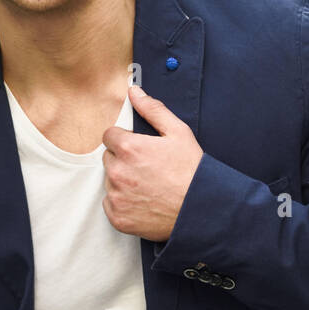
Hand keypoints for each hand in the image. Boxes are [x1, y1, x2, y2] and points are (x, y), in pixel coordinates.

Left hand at [101, 84, 203, 240]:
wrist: (199, 209)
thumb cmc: (191, 171)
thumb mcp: (178, 133)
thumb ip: (153, 110)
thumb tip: (134, 92)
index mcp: (129, 148)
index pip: (109, 136)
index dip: (124, 140)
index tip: (139, 149)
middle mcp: (118, 172)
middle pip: (109, 159)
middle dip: (123, 160)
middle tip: (147, 168)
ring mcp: (117, 197)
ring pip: (110, 182)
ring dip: (123, 182)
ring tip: (148, 186)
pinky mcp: (118, 217)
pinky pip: (111, 204)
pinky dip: (123, 203)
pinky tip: (143, 201)